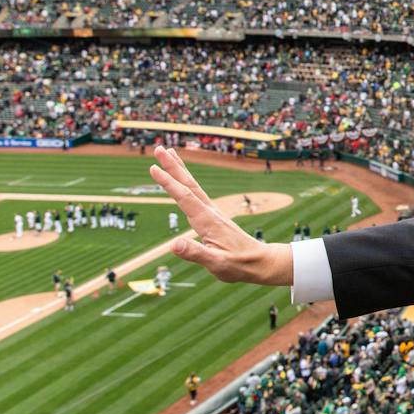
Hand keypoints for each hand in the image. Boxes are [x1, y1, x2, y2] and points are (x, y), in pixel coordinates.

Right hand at [149, 145, 292, 285]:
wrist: (260, 262)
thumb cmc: (239, 265)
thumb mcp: (216, 264)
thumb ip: (195, 253)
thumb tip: (174, 244)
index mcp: (207, 221)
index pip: (184, 197)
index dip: (168, 182)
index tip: (153, 167)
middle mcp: (210, 211)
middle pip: (189, 184)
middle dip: (173, 166)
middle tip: (158, 148)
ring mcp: (213, 212)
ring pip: (193, 186)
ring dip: (179, 169)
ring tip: (169, 152)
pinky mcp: (214, 216)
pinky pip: (197, 193)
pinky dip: (187, 182)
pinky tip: (184, 181)